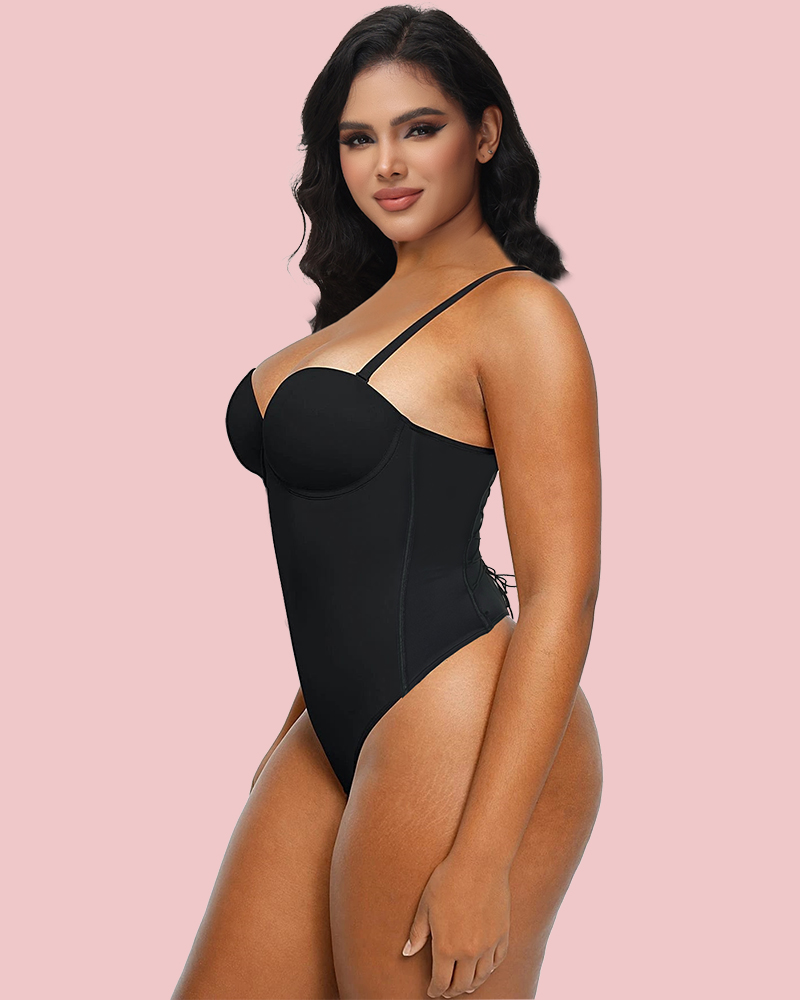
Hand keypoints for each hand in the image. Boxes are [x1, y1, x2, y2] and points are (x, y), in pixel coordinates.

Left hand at [402, 852, 510, 997]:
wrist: (480, 863)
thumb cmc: (448, 880)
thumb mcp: (426, 905)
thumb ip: (418, 933)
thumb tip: (408, 953)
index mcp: (446, 947)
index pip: (441, 981)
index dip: (435, 990)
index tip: (432, 991)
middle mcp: (469, 952)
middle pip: (462, 984)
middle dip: (452, 991)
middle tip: (446, 990)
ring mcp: (488, 945)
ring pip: (481, 977)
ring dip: (471, 984)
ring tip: (465, 984)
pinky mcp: (503, 934)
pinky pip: (497, 961)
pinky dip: (489, 970)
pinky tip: (484, 968)